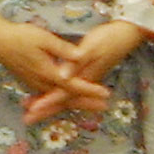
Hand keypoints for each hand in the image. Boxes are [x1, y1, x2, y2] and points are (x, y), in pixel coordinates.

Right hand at [0, 0, 108, 117]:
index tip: (106, 94)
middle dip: (87, 103)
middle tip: (104, 107)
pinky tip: (68, 99)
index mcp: (47, 72)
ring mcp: (35, 84)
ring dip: (75, 103)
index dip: (90, 90)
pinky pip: (50, 95)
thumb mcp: (43, 38)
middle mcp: (42, 83)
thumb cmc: (19, 36)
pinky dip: (62, 100)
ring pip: (59, 98)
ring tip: (92, 105)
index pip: (73, 85)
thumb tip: (81, 56)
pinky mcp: (30, 82)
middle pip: (68, 97)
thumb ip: (63, 49)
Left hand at [22, 19, 144, 123]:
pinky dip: (56, 93)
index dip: (47, 102)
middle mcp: (84, 81)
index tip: (33, 110)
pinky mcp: (86, 73)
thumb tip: (62, 78)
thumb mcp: (92, 48)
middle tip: (27, 120)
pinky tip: (47, 93)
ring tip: (32, 110)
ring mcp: (86, 78)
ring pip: (65, 96)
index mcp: (84, 76)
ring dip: (50, 104)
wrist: (126, 34)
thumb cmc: (109, 39)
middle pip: (62, 100)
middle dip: (45, 109)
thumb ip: (77, 62)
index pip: (62, 93)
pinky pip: (68, 88)